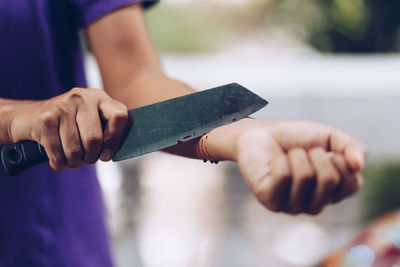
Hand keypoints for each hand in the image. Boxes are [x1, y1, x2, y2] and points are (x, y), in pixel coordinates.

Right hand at [8, 88, 128, 170]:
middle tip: (86, 159)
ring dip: (74, 163)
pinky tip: (58, 161)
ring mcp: (62, 106)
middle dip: (91, 157)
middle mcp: (82, 97)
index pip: (120, 116)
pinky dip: (59, 164)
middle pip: (95, 139)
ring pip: (76, 149)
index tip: (106, 154)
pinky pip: (58, 154)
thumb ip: (109, 131)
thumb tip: (130, 148)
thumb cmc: (68, 126)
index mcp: (100, 98)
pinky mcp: (44, 118)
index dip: (115, 140)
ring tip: (72, 160)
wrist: (27, 117)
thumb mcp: (91, 122)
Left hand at [206, 119, 366, 214]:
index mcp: (332, 194)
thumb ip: (351, 147)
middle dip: (316, 155)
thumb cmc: (295, 139)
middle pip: (329, 180)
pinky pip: (283, 176)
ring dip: (296, 156)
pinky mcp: (270, 201)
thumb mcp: (329, 136)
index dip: (340, 160)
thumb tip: (358, 166)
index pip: (352, 184)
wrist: (261, 133)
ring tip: (288, 156)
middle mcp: (314, 205)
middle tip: (303, 152)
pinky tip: (273, 164)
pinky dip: (280, 161)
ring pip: (305, 177)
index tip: (325, 151)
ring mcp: (291, 206)